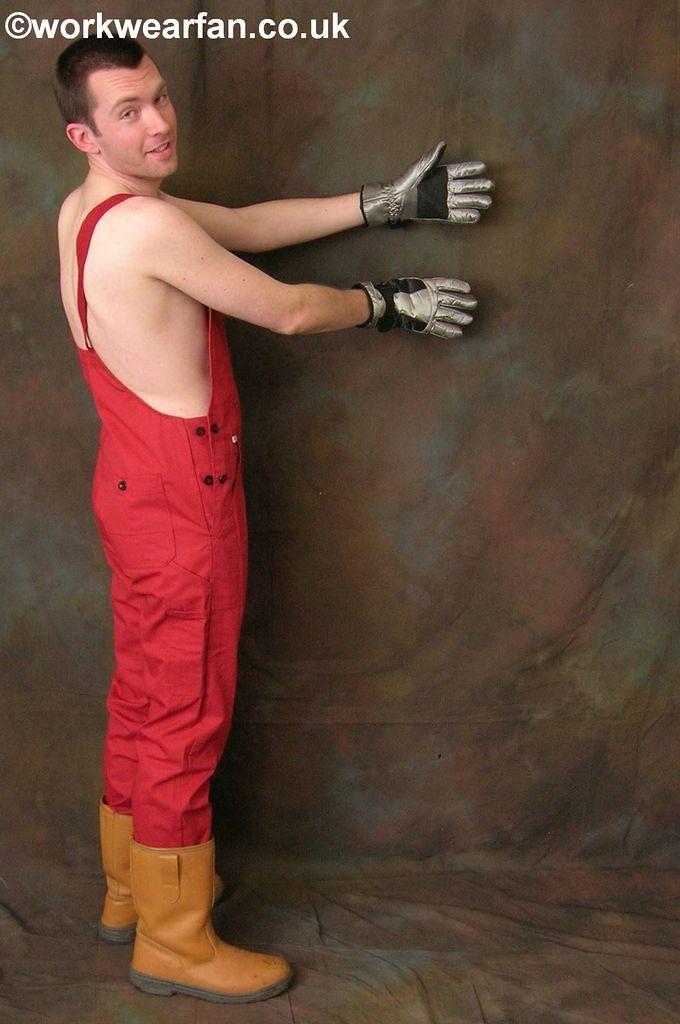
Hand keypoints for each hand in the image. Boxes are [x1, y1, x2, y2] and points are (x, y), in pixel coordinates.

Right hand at [351, 277, 476, 339]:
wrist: (390, 302)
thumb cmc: (398, 291)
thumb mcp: (414, 284)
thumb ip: (424, 288)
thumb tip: (430, 290)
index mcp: (430, 286)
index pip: (448, 285)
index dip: (458, 286)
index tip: (468, 288)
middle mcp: (434, 298)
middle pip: (454, 300)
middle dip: (465, 302)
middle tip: (473, 304)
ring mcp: (432, 311)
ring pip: (451, 314)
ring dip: (461, 317)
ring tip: (469, 319)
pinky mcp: (428, 322)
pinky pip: (441, 328)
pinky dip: (450, 331)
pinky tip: (459, 333)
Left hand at [360, 140, 493, 226]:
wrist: (397, 200)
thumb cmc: (406, 181)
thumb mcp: (420, 167)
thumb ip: (433, 157)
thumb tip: (443, 143)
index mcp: (442, 174)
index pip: (461, 171)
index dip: (471, 169)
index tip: (483, 167)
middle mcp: (446, 188)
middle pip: (466, 186)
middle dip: (478, 186)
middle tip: (491, 186)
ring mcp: (444, 201)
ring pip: (463, 201)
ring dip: (475, 202)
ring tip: (488, 202)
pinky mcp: (441, 213)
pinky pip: (456, 215)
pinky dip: (465, 216)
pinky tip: (476, 216)